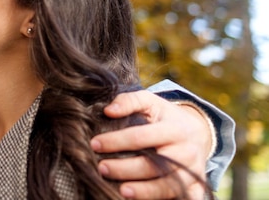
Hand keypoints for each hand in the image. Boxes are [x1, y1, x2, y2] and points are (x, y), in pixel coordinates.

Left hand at [90, 90, 212, 198]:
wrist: (197, 133)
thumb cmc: (164, 117)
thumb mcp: (150, 102)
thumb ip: (129, 101)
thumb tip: (108, 111)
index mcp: (174, 129)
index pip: (140, 137)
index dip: (116, 141)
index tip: (95, 144)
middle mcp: (186, 152)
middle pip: (154, 165)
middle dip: (125, 169)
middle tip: (102, 168)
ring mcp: (193, 172)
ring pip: (168, 186)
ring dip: (144, 191)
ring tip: (121, 191)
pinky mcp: (196, 188)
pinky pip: (184, 199)